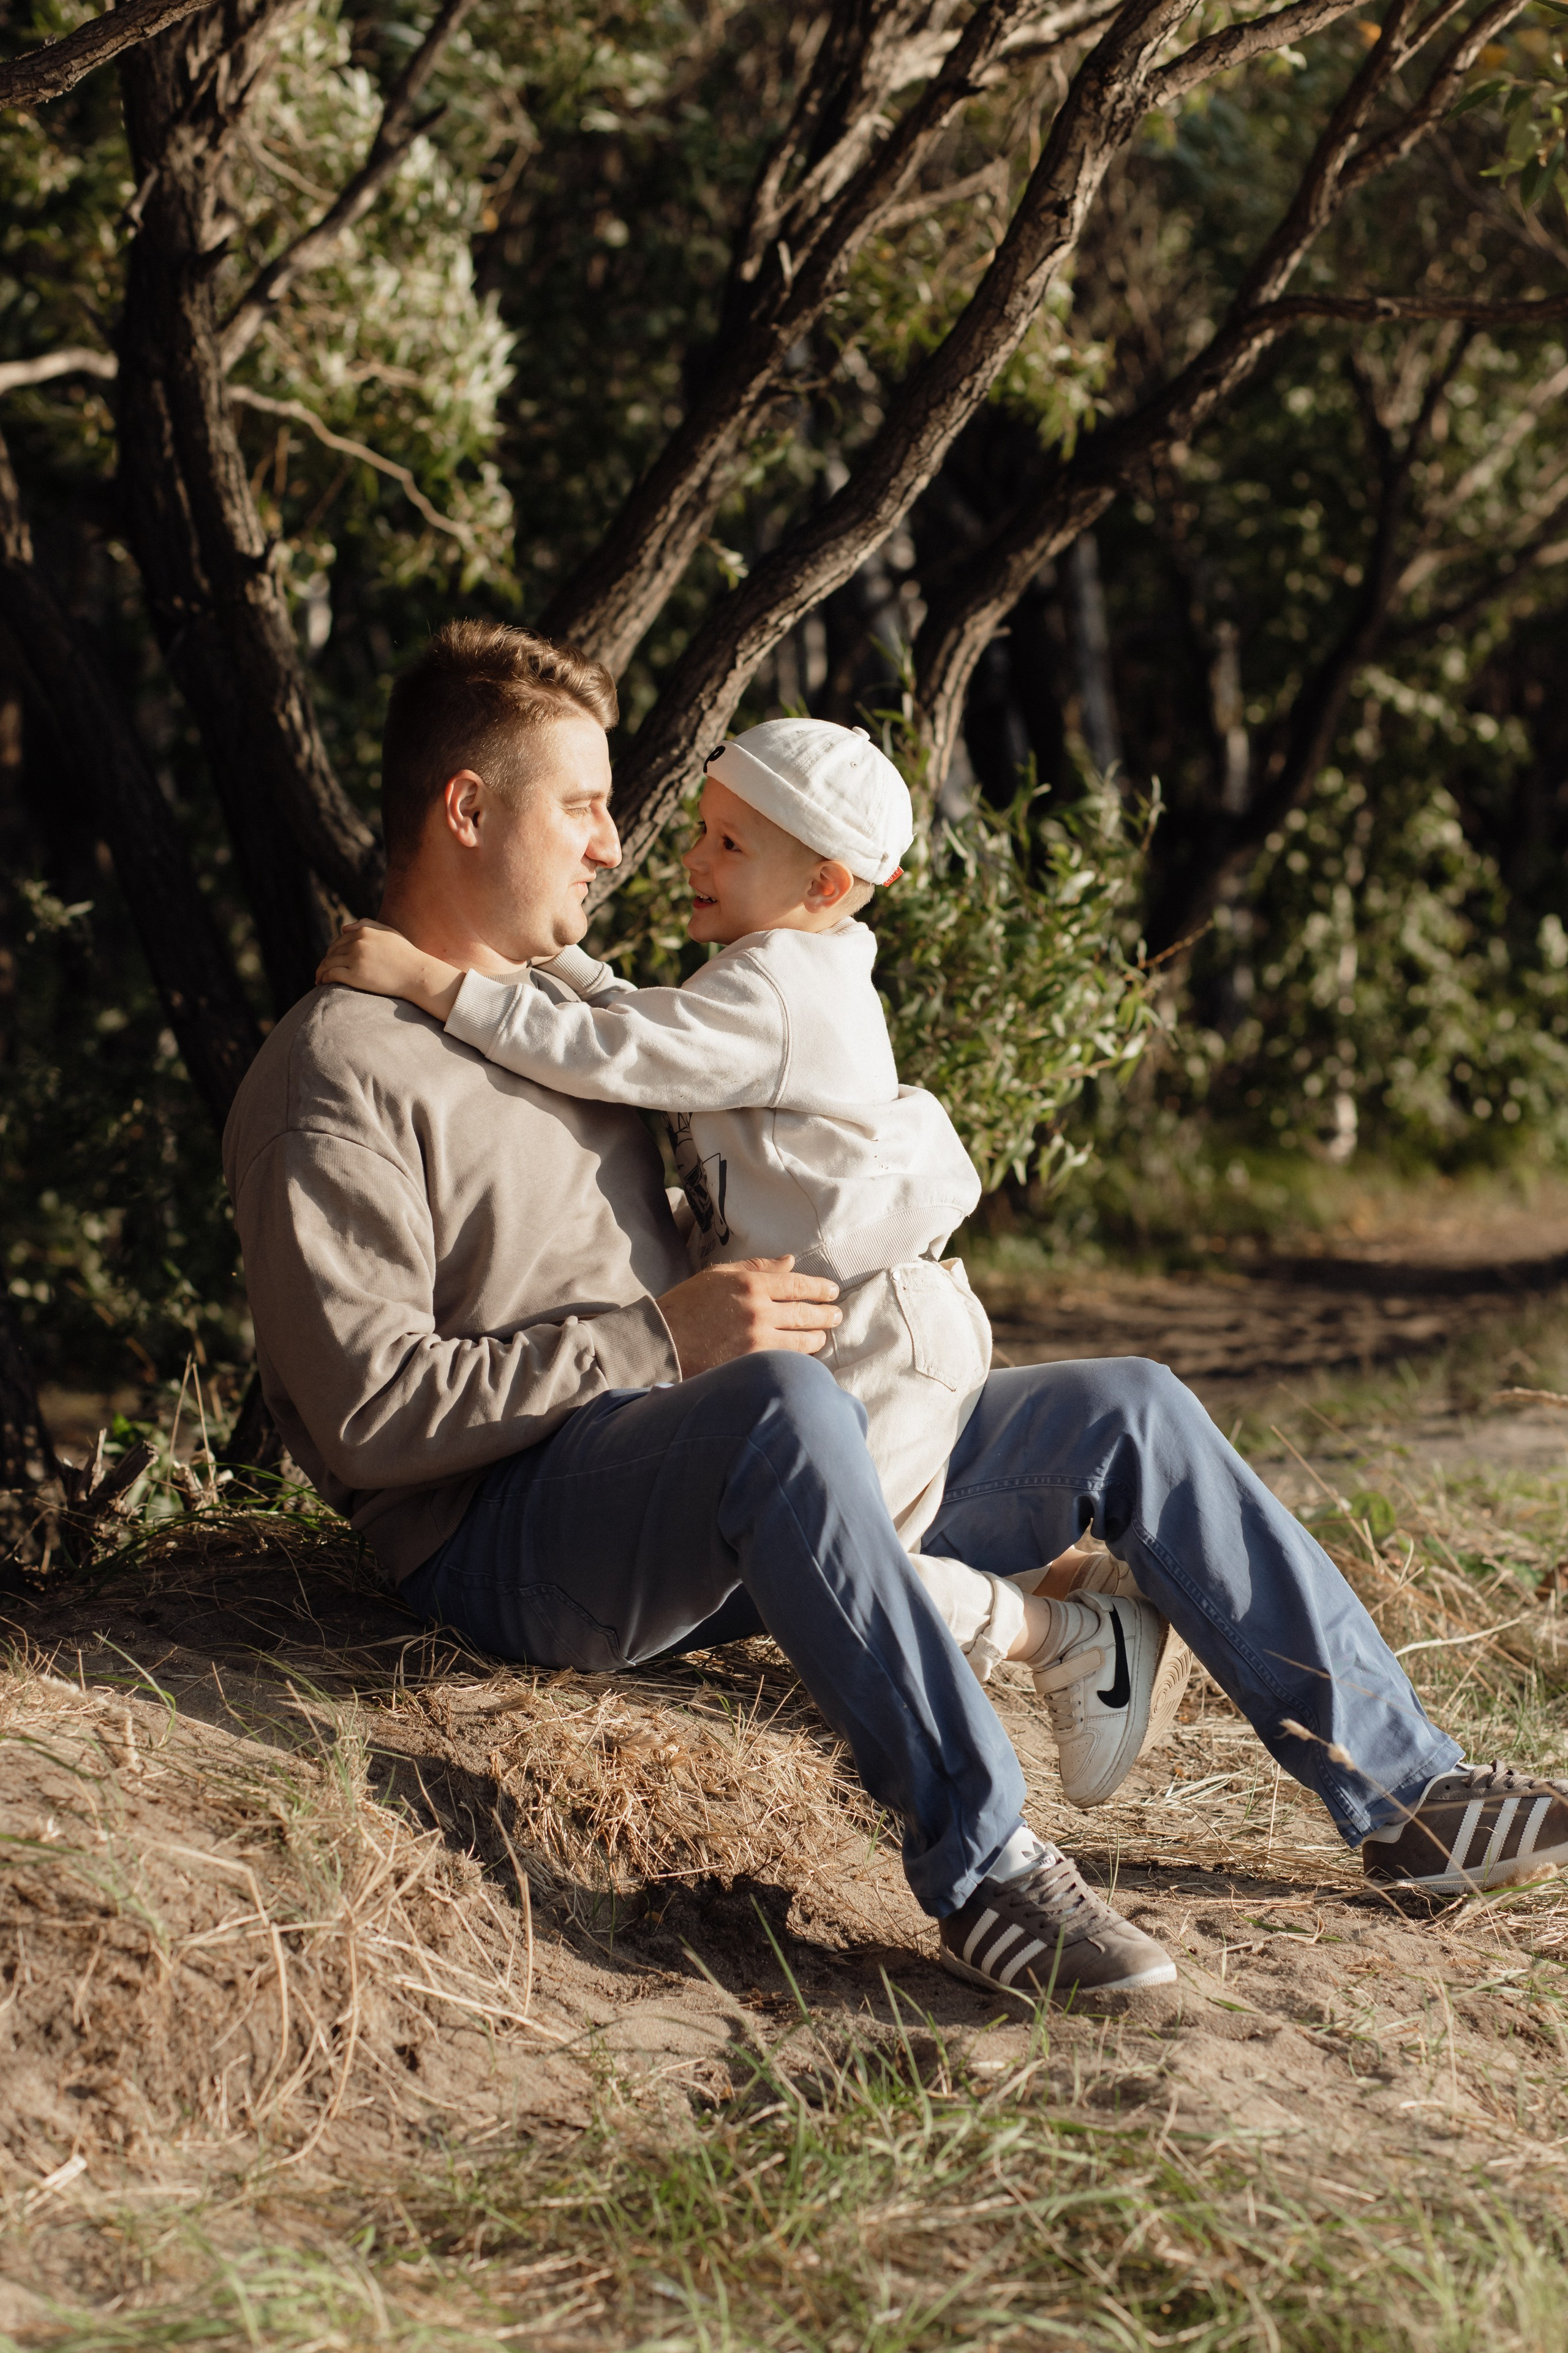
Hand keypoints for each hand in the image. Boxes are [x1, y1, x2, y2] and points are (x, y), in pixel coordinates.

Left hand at [316, 920, 463, 1020]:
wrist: (416, 974)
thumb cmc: (406, 955)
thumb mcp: (389, 932)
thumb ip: (367, 925)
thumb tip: (343, 928)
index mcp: (364, 931)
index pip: (340, 940)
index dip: (333, 951)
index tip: (331, 960)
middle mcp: (357, 942)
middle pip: (332, 951)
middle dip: (326, 961)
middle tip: (322, 971)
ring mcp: (355, 959)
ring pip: (328, 963)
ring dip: (321, 971)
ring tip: (319, 979)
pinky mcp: (354, 975)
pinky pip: (331, 974)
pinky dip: (323, 978)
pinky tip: (322, 983)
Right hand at [656, 1256, 840, 1376]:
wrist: (661, 1341)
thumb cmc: (687, 1305)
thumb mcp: (719, 1275)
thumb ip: (757, 1268)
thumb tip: (791, 1263)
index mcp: (750, 1285)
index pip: (798, 1286)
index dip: (820, 1289)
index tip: (832, 1292)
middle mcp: (758, 1312)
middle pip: (806, 1314)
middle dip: (826, 1315)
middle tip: (836, 1315)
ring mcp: (756, 1342)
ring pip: (802, 1342)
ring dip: (816, 1338)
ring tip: (821, 1336)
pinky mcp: (752, 1366)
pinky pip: (786, 1361)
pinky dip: (798, 1358)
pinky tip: (803, 1356)